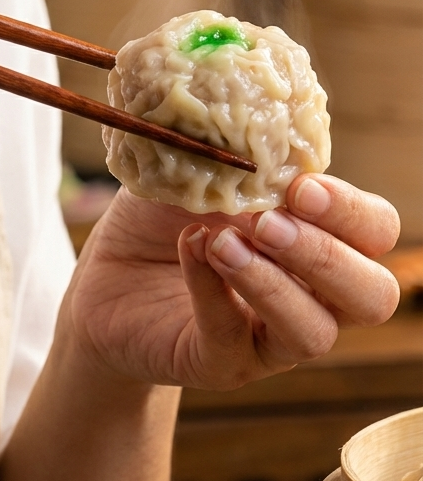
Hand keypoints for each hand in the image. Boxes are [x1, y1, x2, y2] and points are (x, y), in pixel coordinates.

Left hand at [66, 174, 400, 390]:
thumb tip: (247, 117)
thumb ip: (228, 149)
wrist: (105, 274)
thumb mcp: (194, 169)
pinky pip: (235, 340)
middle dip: (327, 256)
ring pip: (314, 333)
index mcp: (319, 236)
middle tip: (269, 222)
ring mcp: (271, 336)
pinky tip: (190, 253)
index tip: (300, 185)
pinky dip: (214, 294)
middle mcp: (312, 293)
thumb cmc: (163, 217)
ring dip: (272, 283)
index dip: (351, 212)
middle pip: (372, 295)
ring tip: (222, 243)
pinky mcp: (223, 363)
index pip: (375, 231)